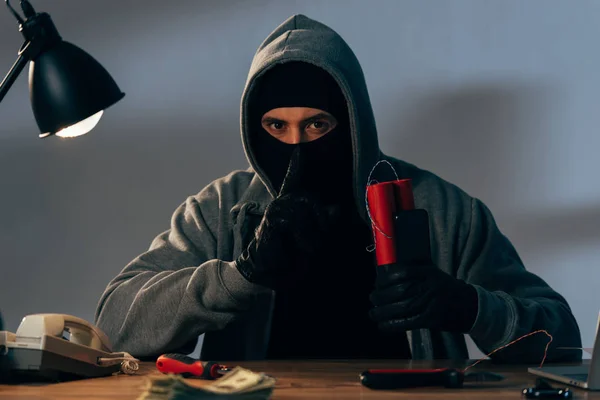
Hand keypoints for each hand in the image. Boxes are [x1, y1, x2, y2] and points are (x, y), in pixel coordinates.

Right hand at [235, 147, 339, 289]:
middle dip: (321, 219)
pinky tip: (299, 247)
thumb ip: (325, 221)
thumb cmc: (290, 248)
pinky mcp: (273, 220)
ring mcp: (276, 209)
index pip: (293, 179)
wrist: (268, 265)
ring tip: (309, 247)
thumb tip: (336, 209)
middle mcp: (282, 201)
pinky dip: (303, 239)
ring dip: (312, 235)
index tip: (299, 150)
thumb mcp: (313, 234)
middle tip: (323, 236)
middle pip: (309, 199)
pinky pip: (296, 224)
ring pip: (304, 214)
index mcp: (289, 201)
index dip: (295, 165)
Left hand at [369, 263, 478, 332]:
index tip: (378, 283)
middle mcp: (430, 286)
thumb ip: (414, 270)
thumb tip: (387, 272)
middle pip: (400, 291)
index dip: (387, 279)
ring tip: (373, 313)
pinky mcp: (432, 319)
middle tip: (372, 298)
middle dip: (382, 296)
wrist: (471, 306)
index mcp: (429, 273)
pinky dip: (393, 325)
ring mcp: (432, 303)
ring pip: (402, 308)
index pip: (403, 273)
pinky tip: (383, 325)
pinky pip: (409, 322)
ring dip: (383, 312)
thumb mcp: (434, 273)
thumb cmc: (446, 289)